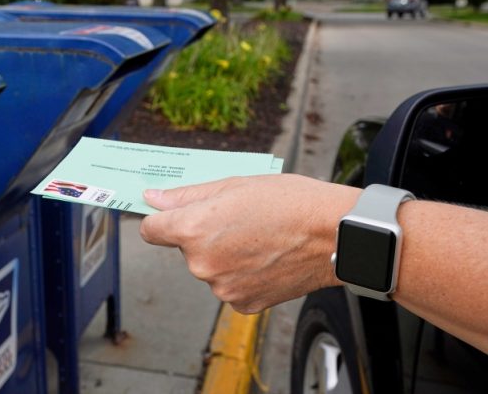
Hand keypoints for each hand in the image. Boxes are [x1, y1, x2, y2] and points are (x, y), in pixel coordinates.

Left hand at [139, 174, 357, 312]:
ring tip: (259, 238)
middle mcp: (201, 264)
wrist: (335, 235)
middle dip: (204, 235)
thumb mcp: (234, 184)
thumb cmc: (291, 202)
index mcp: (193, 230)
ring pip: (210, 267)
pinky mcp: (243, 304)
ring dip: (225, 255)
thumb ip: (187, 196)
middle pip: (186, 248)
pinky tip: (266, 258)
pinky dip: (243, 274)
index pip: (151, 230)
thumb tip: (153, 198)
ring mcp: (222, 288)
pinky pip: (231, 285)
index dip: (162, 219)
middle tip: (239, 220)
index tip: (172, 216)